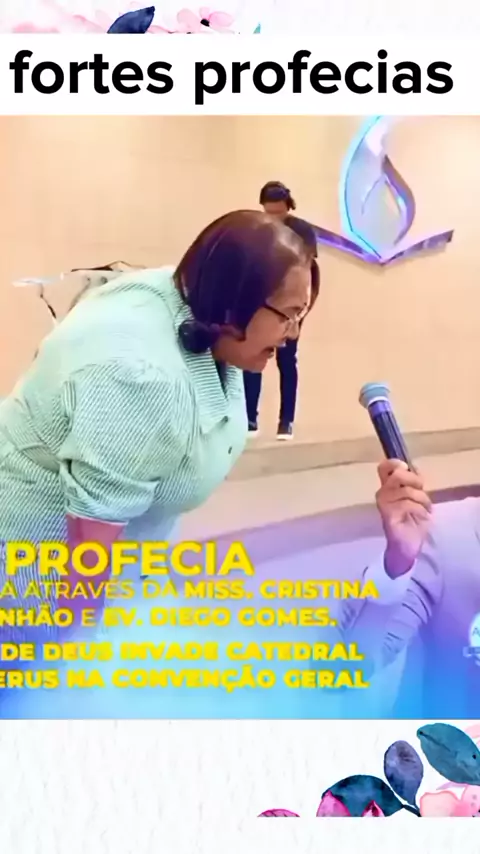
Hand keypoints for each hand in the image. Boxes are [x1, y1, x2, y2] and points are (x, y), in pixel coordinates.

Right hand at [375, 459, 432, 577]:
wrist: (407, 546)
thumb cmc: (412, 522)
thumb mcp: (416, 498)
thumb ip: (412, 483)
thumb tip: (413, 468)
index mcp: (388, 487)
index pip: (384, 467)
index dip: (395, 463)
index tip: (407, 468)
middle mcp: (383, 494)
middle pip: (397, 475)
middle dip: (415, 480)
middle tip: (422, 491)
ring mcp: (384, 505)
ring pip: (407, 491)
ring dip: (422, 499)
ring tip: (426, 509)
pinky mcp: (388, 516)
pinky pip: (407, 504)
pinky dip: (420, 510)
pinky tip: (423, 517)